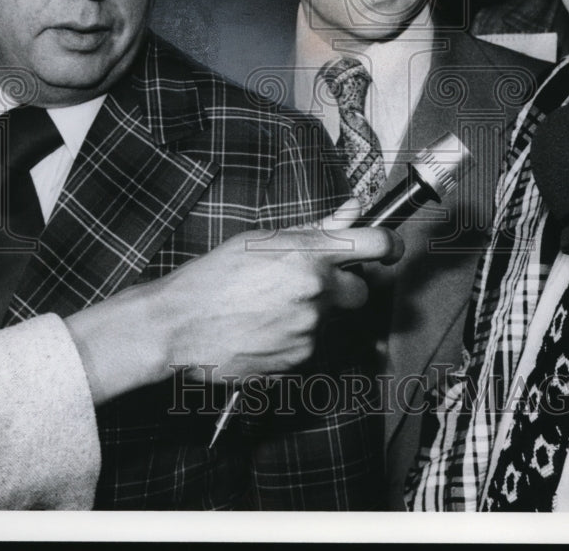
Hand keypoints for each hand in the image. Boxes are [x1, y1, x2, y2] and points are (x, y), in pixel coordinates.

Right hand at [66, 200, 402, 402]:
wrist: (179, 325)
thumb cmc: (215, 275)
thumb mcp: (263, 240)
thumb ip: (316, 228)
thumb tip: (353, 208)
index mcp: (309, 255)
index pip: (377, 244)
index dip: (390, 245)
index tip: (390, 249)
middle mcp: (316, 292)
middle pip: (361, 290)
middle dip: (343, 286)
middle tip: (310, 282)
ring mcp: (309, 329)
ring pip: (331, 318)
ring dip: (314, 312)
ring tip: (272, 307)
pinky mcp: (298, 359)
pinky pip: (311, 343)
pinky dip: (296, 336)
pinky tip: (265, 327)